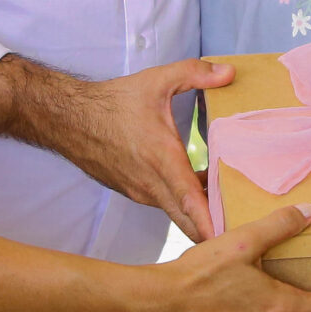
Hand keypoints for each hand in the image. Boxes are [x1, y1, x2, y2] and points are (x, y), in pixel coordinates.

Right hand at [0, 55, 227, 241]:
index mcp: (162, 160)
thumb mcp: (157, 81)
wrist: (67, 119)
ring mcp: (139, 192)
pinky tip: (194, 188)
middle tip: (243, 227)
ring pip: (175, 212)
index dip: (211, 223)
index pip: (190, 202)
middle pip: (187, 221)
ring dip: (198, 214)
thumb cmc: (111, 102)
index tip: (232, 239)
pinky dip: (180, 204)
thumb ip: (195, 74)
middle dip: (214, 229)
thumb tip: (229, 72)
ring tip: (226, 207)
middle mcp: (151, 184)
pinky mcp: (131, 192)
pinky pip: (162, 204)